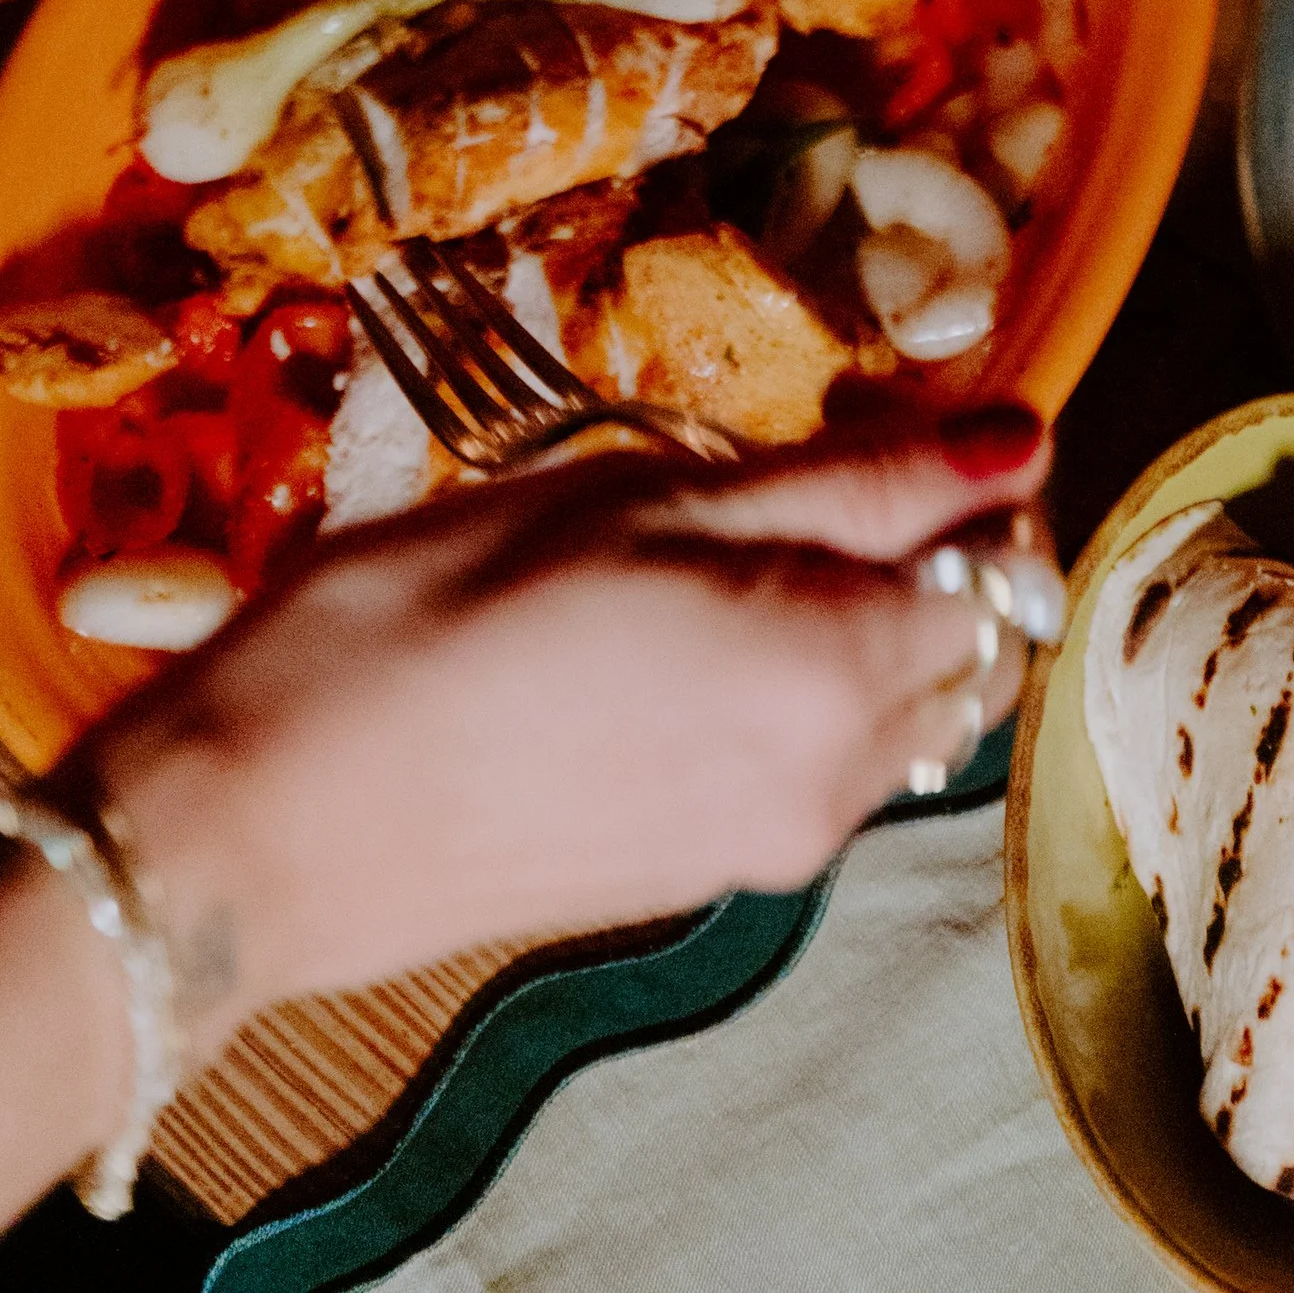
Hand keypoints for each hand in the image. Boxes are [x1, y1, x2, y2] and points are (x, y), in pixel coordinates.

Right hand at [81, 412, 1049, 1060]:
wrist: (274, 819)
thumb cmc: (440, 618)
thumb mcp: (651, 497)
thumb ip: (857, 481)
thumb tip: (1019, 437)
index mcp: (838, 676)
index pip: (1009, 570)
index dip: (972, 478)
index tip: (886, 414)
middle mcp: (837, 787)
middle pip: (974, 652)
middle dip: (935, 552)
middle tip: (816, 464)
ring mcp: (772, 849)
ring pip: (904, 713)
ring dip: (867, 619)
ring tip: (732, 542)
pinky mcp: (706, 878)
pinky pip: (820, 766)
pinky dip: (803, 685)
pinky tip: (684, 628)